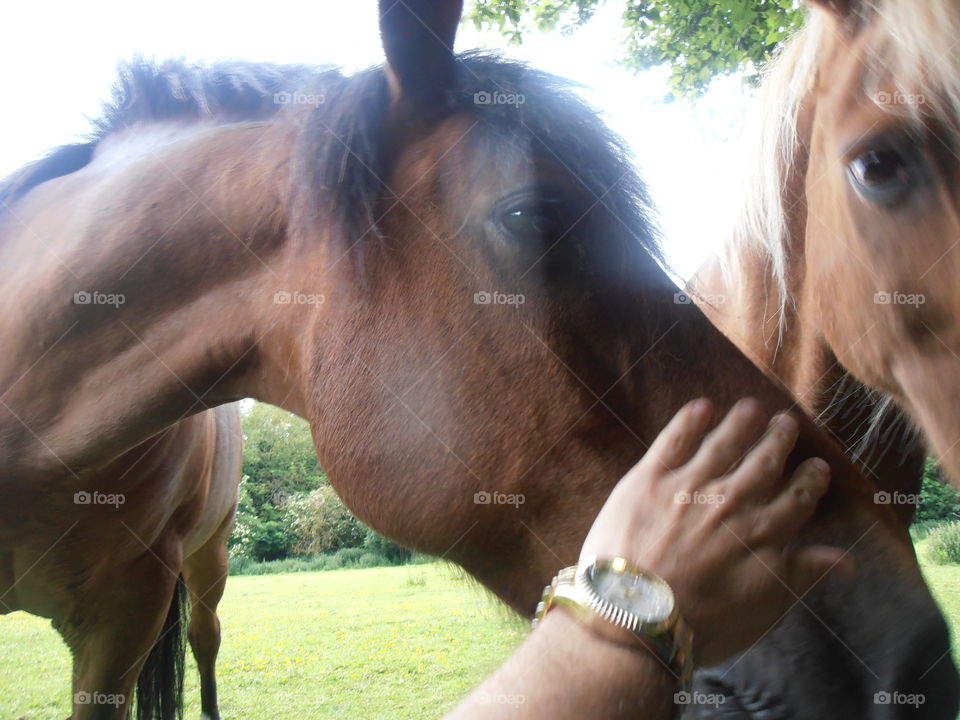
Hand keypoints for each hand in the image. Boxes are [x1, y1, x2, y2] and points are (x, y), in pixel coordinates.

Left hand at [581, 398, 851, 665]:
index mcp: (762, 533)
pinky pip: (674, 440)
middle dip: (777, 440)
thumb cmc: (702, 623)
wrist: (634, 617)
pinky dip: (690, 421)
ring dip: (740, 423)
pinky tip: (701, 407)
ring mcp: (689, 487)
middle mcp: (731, 502)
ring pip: (722, 443)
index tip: (817, 465)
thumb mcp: (763, 607)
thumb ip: (802, 575)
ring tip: (750, 406)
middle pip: (762, 462)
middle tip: (786, 421)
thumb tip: (848, 561)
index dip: (809, 480)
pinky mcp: (648, 479)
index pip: (797, 498)